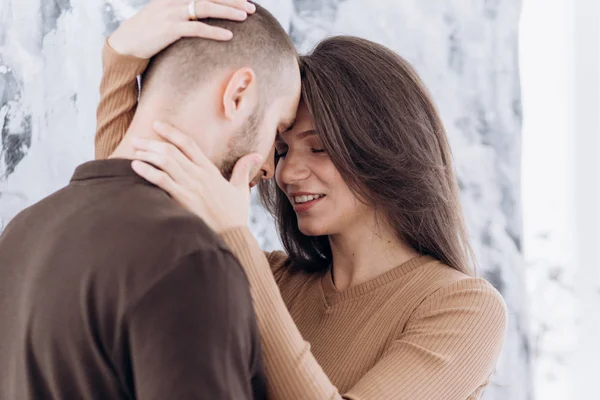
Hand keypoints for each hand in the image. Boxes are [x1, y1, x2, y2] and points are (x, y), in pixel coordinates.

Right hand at [108, 0, 255, 58]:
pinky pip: (197, 29)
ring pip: (206, 8)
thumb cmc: (149, 32)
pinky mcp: (170, 29)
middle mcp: (174, 0)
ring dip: (228, 12)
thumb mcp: (166, 15)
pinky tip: (229, 36)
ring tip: (246, 16)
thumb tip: (202, 16)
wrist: (126, 43)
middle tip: (251, 7)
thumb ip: (185, 12)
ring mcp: (171, 13)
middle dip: (233, 0)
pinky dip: (214, 32)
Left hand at [130, 121, 263, 231]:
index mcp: (210, 170)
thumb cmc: (235, 214)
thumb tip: (256, 154)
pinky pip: (162, 181)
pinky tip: (135, 166)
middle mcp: (199, 175)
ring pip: (165, 162)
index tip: (157, 124)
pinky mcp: (183, 200)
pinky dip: (147, 171)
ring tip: (134, 151)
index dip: (172, 132)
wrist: (232, 234)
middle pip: (172, 151)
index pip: (189, 144)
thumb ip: (243, 169)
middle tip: (136, 139)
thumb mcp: (241, 189)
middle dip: (152, 143)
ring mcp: (190, 187)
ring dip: (147, 154)